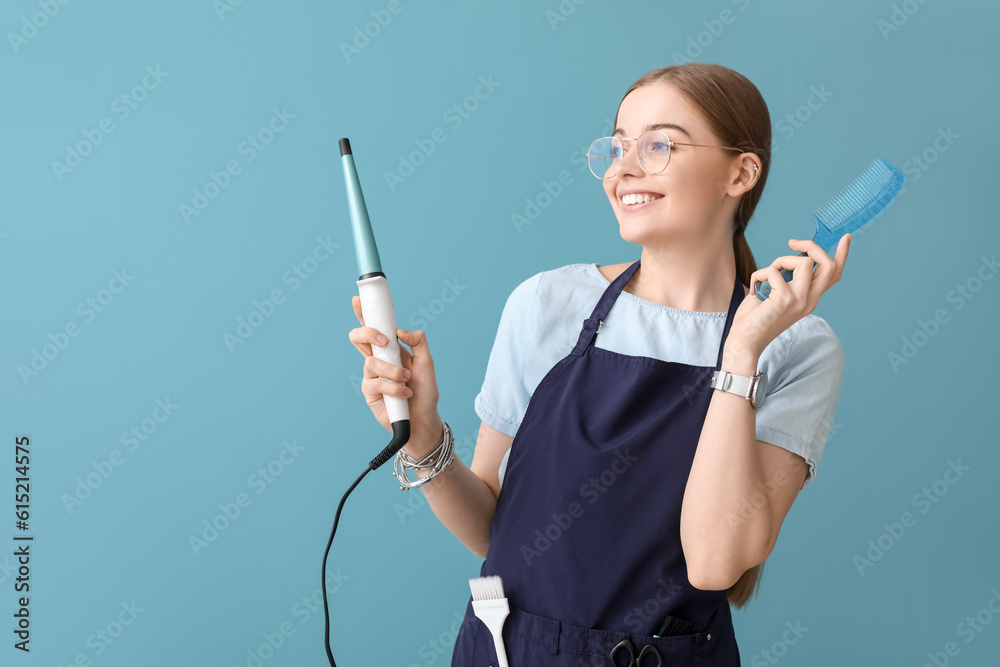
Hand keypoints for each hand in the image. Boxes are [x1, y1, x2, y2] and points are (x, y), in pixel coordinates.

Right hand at [348, 296, 442, 457]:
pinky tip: (405, 393)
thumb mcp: (428, 362)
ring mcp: (371, 375)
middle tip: (386, 343)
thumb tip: (400, 332)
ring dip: (393, 371)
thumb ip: (418, 341)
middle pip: (358, 338)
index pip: (374, 327)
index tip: (357, 299)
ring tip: (407, 380)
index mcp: (390, 349)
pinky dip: (394, 387)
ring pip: (372, 362)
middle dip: (369, 334)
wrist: (424, 419)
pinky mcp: (369, 392)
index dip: (362, 313)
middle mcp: (377, 359)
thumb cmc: (425, 391)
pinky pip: (375, 382)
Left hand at [728, 234, 851, 357]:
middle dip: (813, 246)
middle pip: (828, 265)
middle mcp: (810, 300)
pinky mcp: (785, 299)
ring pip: (804, 262)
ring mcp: (799, 300)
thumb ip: (788, 279)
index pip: (833, 275)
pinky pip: (774, 271)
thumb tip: (790, 258)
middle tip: (793, 243)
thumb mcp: (777, 294)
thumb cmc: (756, 318)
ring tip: (766, 275)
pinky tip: (753, 289)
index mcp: (810, 299)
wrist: (745, 341)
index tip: (845, 238)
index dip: (841, 255)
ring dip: (781, 260)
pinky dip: (759, 274)